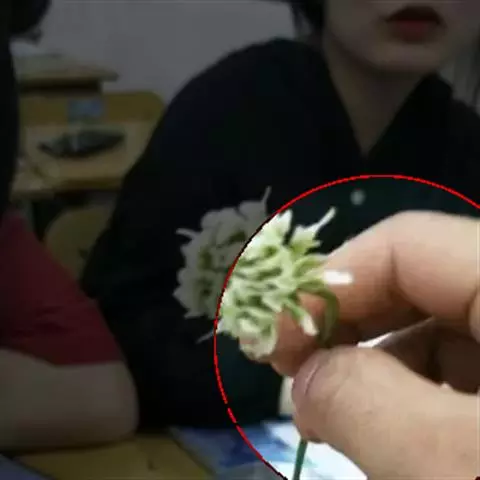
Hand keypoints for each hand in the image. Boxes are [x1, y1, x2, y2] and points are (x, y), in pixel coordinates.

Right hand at [246, 211, 479, 478]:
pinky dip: (417, 394)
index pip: (407, 242)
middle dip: (346, 327)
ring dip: (378, 368)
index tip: (274, 338)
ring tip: (335, 417)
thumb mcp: (452, 463)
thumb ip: (365, 403)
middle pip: (420, 282)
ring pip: (440, 329)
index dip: (329, 282)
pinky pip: (469, 368)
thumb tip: (305, 376)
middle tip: (296, 377)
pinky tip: (390, 431)